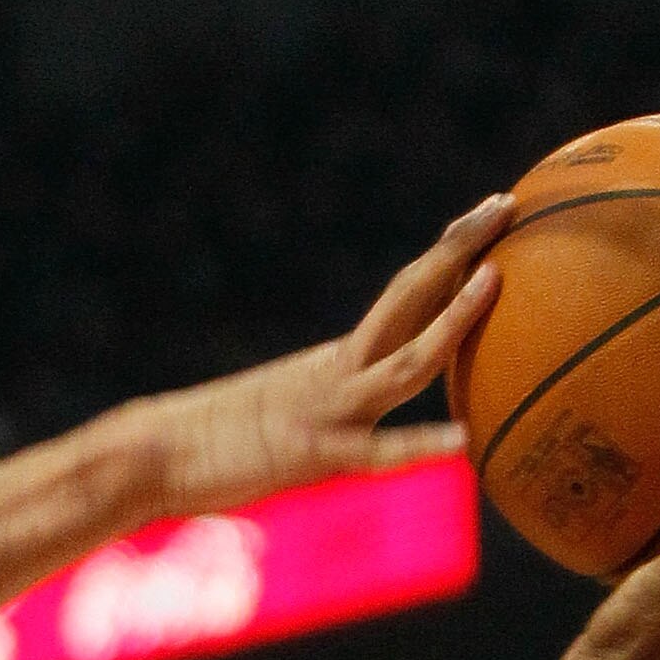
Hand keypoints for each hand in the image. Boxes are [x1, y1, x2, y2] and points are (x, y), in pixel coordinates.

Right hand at [145, 195, 508, 513]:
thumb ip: (318, 406)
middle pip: (409, 298)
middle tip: (506, 204)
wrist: (154, 454)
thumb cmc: (207, 444)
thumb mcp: (278, 415)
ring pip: (404, 360)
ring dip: (452, 318)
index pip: (401, 297)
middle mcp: (337, 370)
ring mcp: (328, 409)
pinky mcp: (314, 456)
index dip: (447, 257)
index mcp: (333, 361)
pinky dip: (421, 445)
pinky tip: (465, 442)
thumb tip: (350, 412)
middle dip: (460, 251)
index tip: (486, 217)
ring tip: (497, 278)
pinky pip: (378, 453)